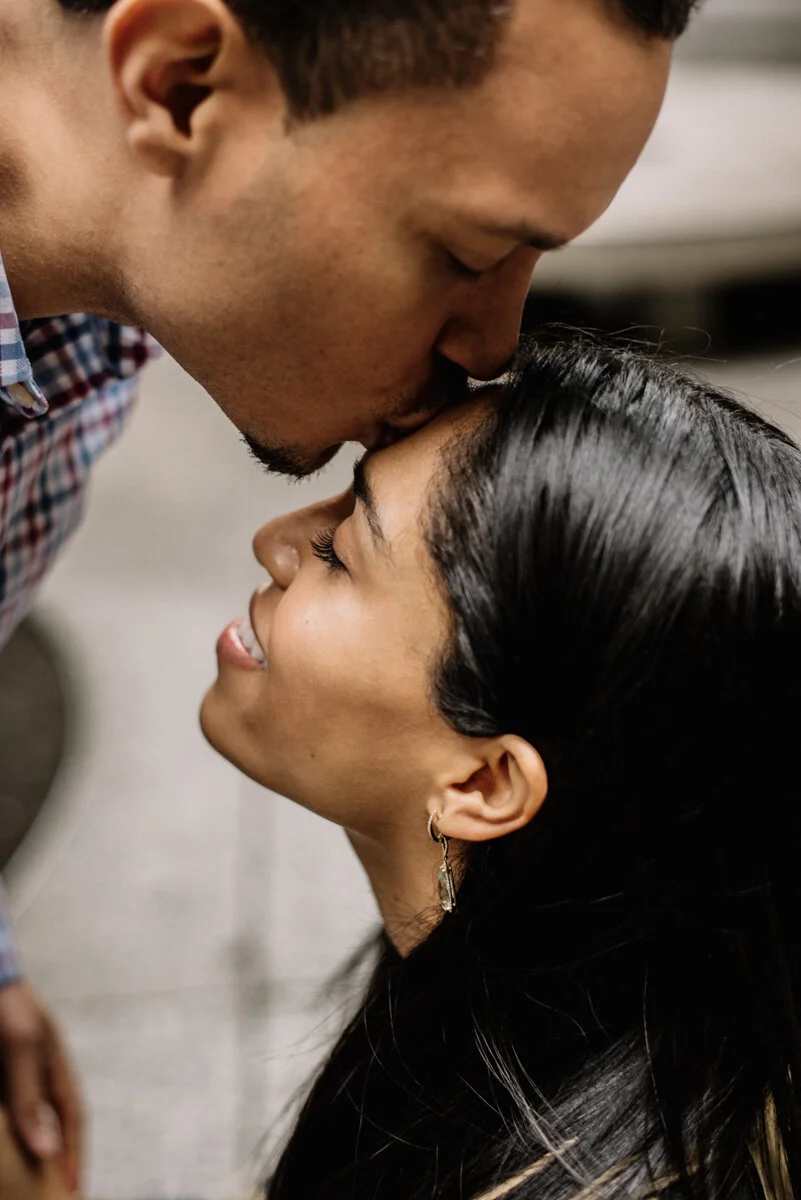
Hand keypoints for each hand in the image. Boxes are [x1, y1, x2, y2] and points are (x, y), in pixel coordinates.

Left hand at [0, 983, 82, 1190]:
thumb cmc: (7, 1006)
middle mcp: (39, 1071)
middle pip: (51, 1120)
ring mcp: (16, 1071)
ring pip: (24, 1116)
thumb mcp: (20, 1049)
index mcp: (56, 1065)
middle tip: (55, 1187)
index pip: (73, 1117)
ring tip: (27, 1178)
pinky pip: (7, 1108)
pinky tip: (2, 1144)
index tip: (74, 1187)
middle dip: (55, 1154)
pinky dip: (7, 1128)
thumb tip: (46, 1150)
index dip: (74, 1151)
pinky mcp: (1, 1070)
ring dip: (27, 1145)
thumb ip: (30, 1099)